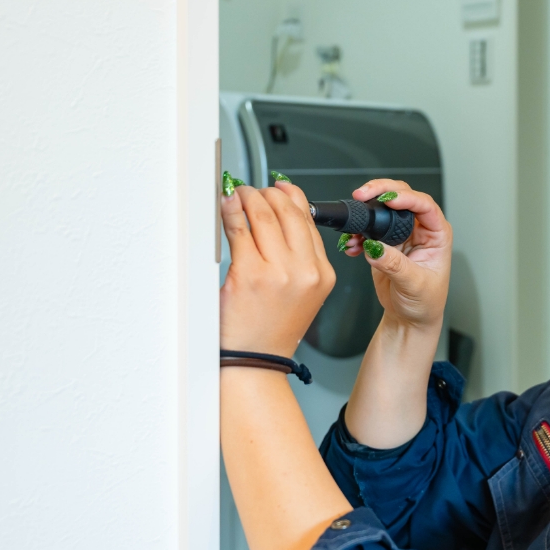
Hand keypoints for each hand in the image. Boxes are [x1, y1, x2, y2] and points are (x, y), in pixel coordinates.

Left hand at [220, 181, 334, 356]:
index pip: (309, 221)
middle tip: (252, 191)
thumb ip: (298, 256)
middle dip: (267, 193)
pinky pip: (239, 230)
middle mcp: (305, 272)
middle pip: (288, 213)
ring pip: (264, 215)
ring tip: (237, 194)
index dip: (291, 196)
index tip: (278, 187)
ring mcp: (278, 273)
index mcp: (323, 274)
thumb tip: (280, 214)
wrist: (255, 362)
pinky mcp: (249, 275)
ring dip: (247, 197)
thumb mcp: (302, 292)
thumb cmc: (272, 329)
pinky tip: (226, 204)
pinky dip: (230, 211)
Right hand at [341, 179, 450, 329]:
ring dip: (364, 213)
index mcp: (437, 234)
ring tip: (352, 228)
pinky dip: (357, 233)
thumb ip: (395, 265)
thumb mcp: (414, 284)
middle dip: (380, 192)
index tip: (387, 201)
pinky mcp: (384, 242)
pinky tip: (351, 244)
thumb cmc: (424, 302)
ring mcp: (401, 233)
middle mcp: (420, 229)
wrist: (409, 317)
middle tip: (362, 195)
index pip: (424, 205)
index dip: (407, 198)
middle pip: (402, 197)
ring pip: (382, 209)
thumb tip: (375, 248)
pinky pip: (368, 228)